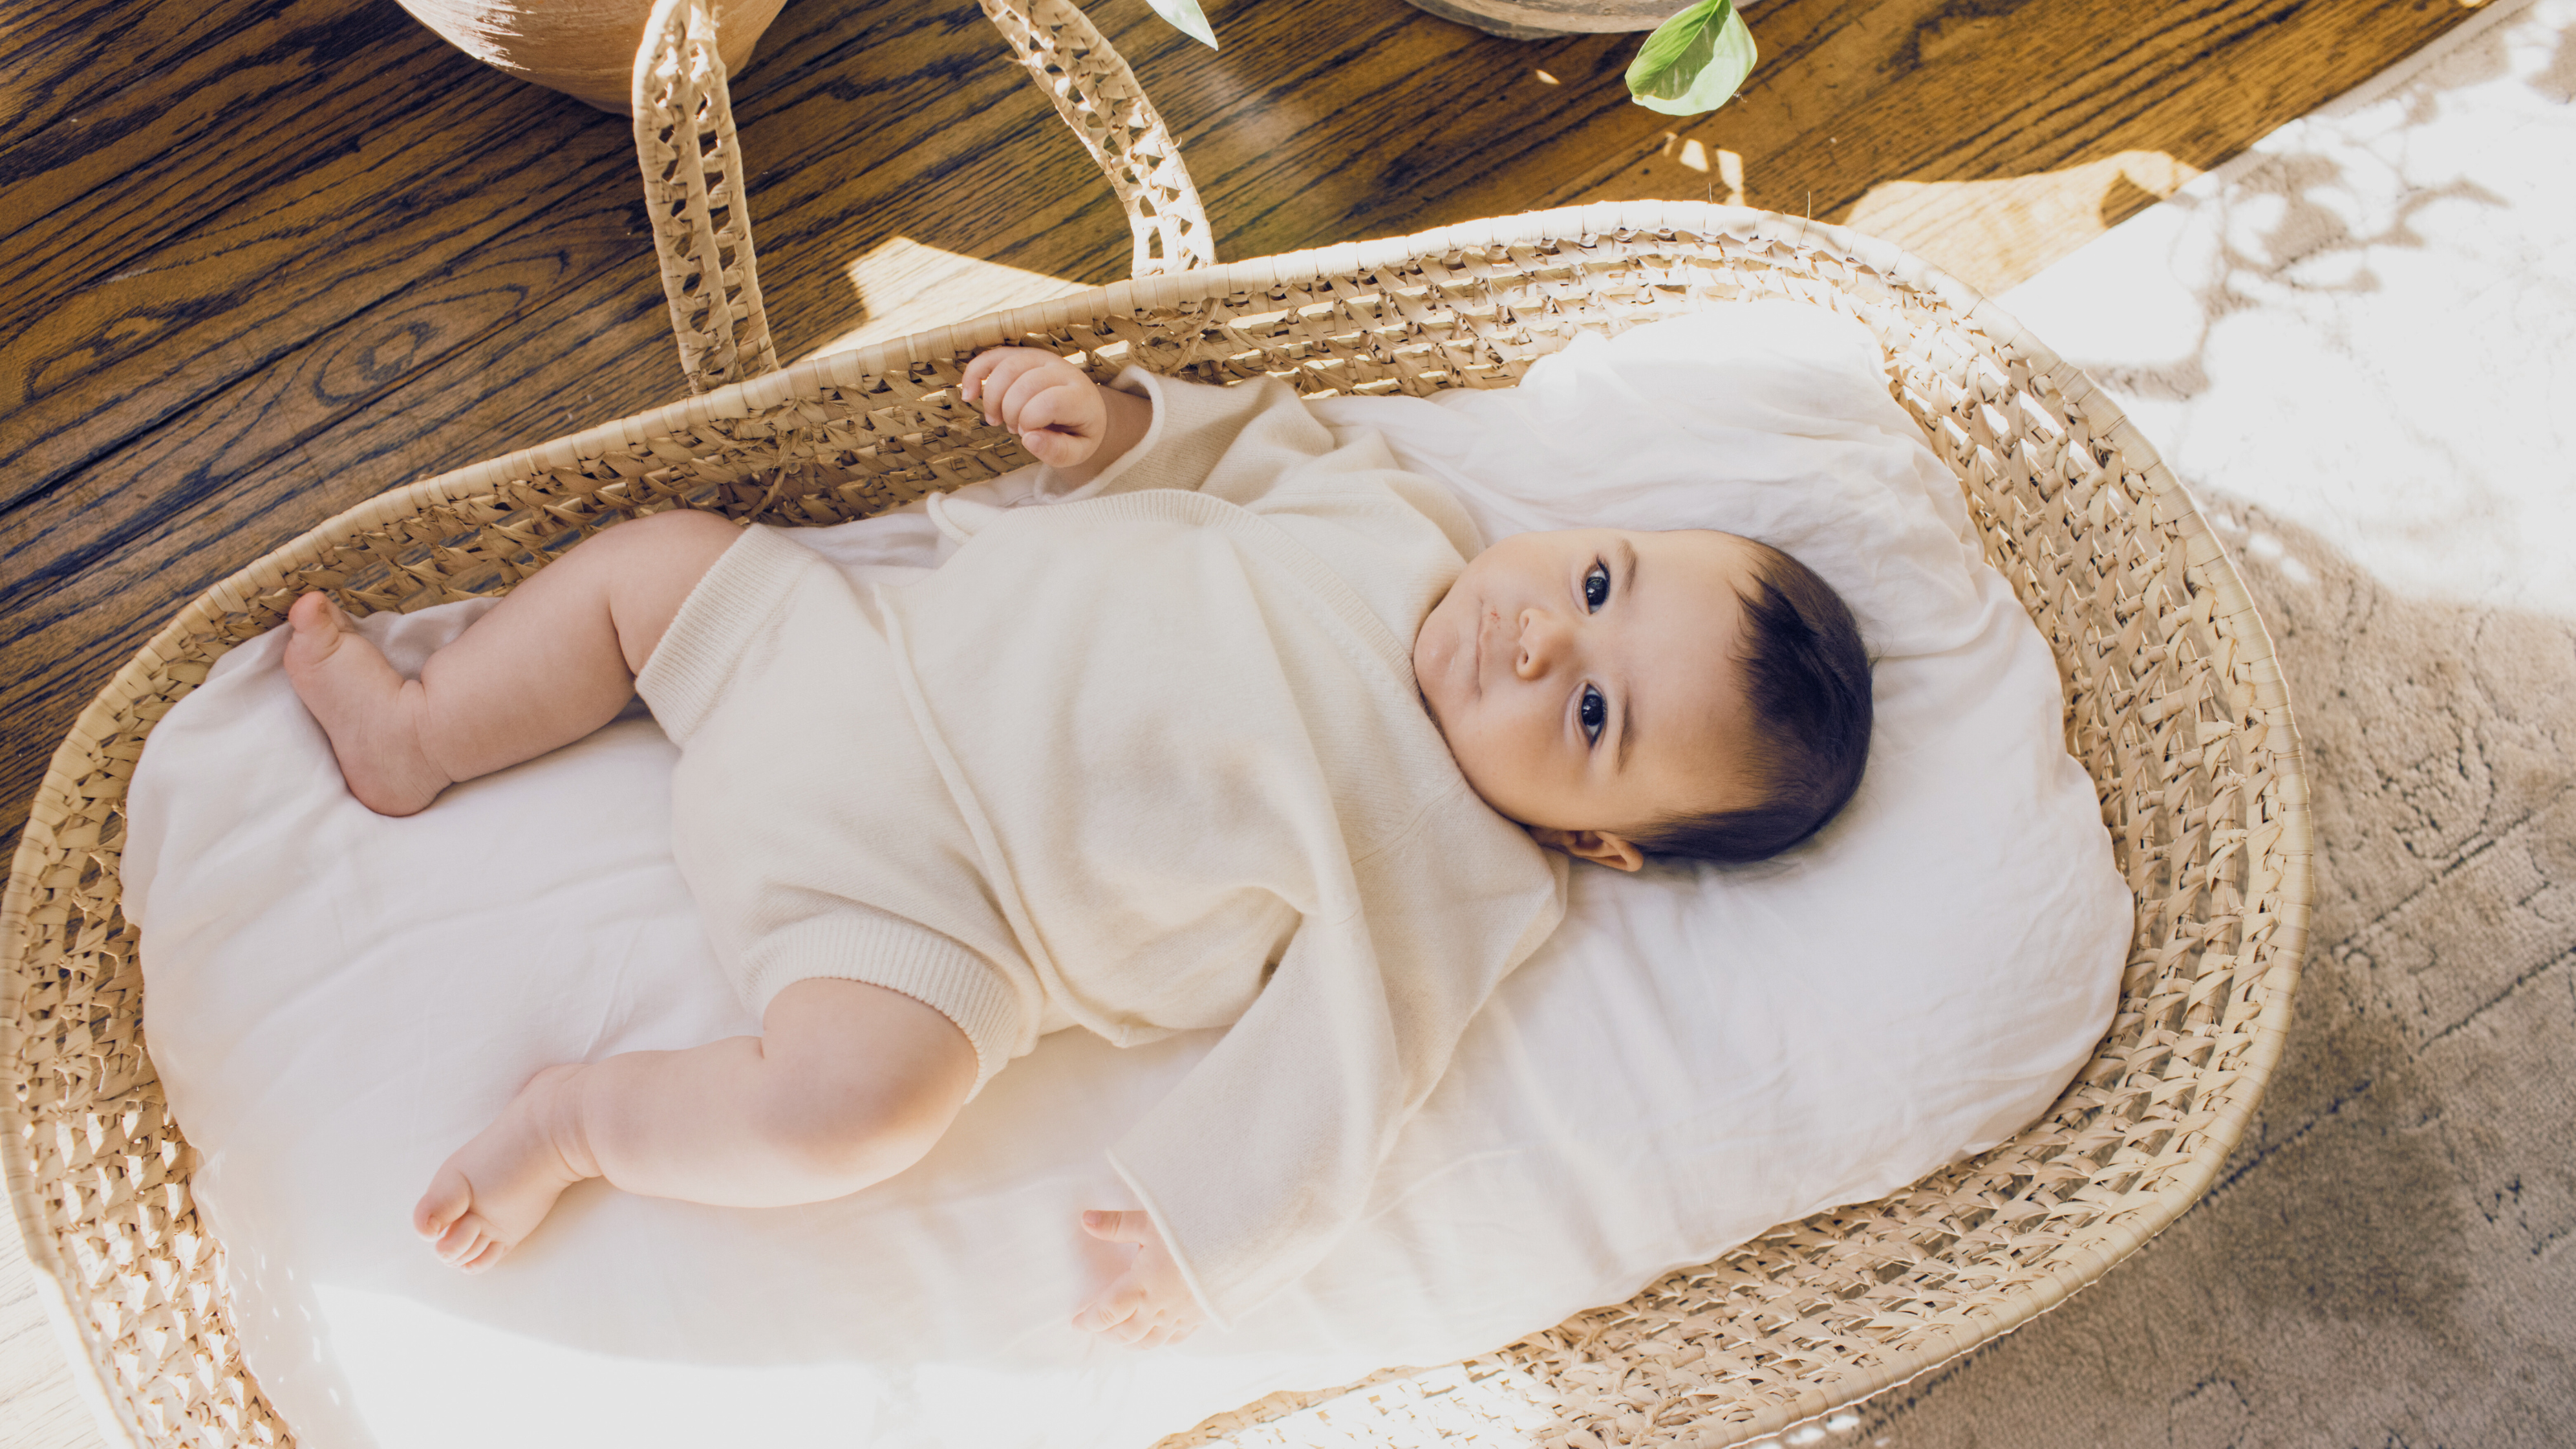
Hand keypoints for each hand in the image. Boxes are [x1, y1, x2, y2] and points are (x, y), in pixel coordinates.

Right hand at [959, 347, 1109, 469]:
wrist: (1085, 409)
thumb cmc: (1078, 433)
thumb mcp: (1077, 452)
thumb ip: (1057, 451)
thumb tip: (1029, 439)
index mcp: (1080, 395)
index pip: (1049, 403)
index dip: (1030, 423)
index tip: (1029, 436)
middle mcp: (1063, 370)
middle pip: (1025, 384)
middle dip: (1011, 413)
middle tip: (1015, 430)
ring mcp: (1043, 358)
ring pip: (1007, 368)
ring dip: (993, 399)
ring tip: (997, 419)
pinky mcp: (1023, 355)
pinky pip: (994, 356)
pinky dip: (975, 373)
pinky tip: (969, 395)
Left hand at [1071, 1209, 1204, 1347]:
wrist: (1241, 1244)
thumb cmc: (1192, 1230)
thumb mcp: (1150, 1221)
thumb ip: (1116, 1224)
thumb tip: (1085, 1220)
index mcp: (1140, 1287)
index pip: (1106, 1313)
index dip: (1089, 1320)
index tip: (1077, 1322)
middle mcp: (1158, 1308)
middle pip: (1125, 1333)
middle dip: (1107, 1334)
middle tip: (1096, 1329)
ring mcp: (1180, 1316)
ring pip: (1149, 1342)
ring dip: (1130, 1342)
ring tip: (1121, 1337)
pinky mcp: (1201, 1316)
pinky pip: (1177, 1338)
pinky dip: (1162, 1341)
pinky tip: (1159, 1335)